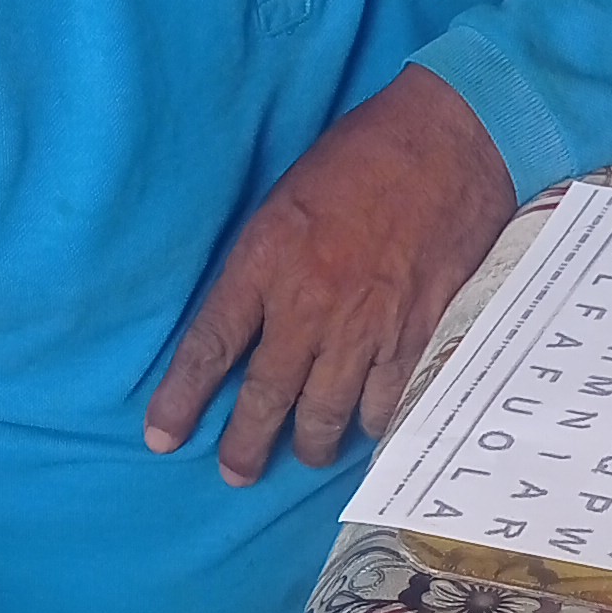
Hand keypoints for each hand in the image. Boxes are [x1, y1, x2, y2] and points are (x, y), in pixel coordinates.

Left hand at [145, 59, 515, 485]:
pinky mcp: (416, 336)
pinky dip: (374, 422)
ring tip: (308, 451)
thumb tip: (251, 320)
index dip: (182, 399)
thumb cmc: (363, 158)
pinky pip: (387, 403)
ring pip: (327, 415)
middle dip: (245, 445)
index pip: (210, 347)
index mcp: (265, 263)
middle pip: (265, 398)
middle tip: (237, 471)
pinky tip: (368, 425)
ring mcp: (364, 328)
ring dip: (312, 443)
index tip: (162, 437)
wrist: (449, 142)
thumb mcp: (286, 201)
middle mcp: (309, 306)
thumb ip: (265, 264)